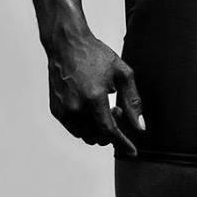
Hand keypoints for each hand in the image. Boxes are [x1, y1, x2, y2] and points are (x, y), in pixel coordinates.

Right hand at [47, 33, 144, 155]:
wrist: (67, 44)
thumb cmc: (96, 55)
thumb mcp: (122, 72)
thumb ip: (133, 101)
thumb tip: (140, 127)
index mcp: (94, 97)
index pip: (110, 131)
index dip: (122, 143)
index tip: (132, 151)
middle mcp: (76, 107)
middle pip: (98, 137)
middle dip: (111, 131)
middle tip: (117, 111)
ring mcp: (64, 110)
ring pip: (85, 136)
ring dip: (98, 130)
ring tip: (104, 107)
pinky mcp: (56, 110)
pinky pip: (73, 128)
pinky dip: (85, 125)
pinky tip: (90, 107)